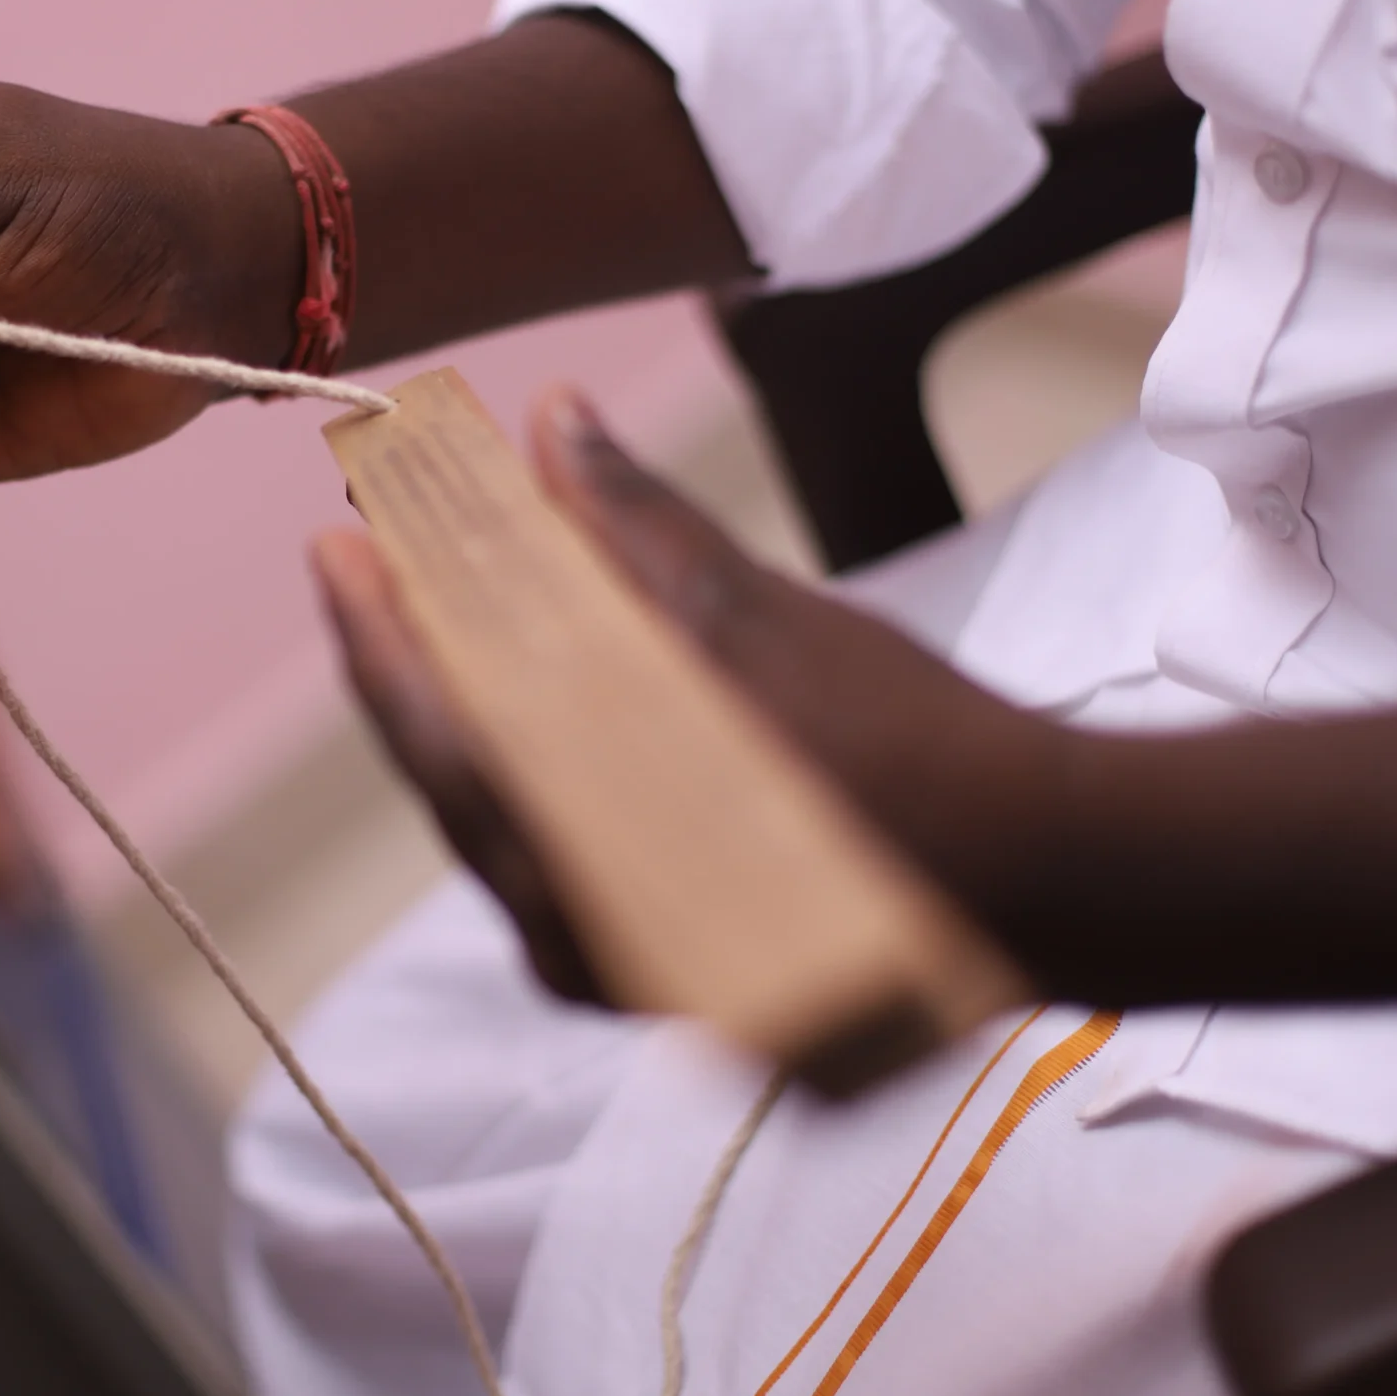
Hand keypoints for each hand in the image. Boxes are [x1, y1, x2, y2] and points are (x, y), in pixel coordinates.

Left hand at [313, 388, 1058, 1005]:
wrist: (1060, 881)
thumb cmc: (916, 747)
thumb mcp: (761, 622)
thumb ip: (638, 528)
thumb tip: (553, 421)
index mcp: (587, 856)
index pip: (432, 733)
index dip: (375, 632)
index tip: (335, 544)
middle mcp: (583, 936)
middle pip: (461, 781)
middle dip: (428, 660)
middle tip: (394, 558)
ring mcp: (628, 969)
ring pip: (512, 822)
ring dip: (490, 711)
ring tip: (471, 609)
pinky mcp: (674, 974)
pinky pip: (569, 858)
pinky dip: (555, 769)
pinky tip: (560, 700)